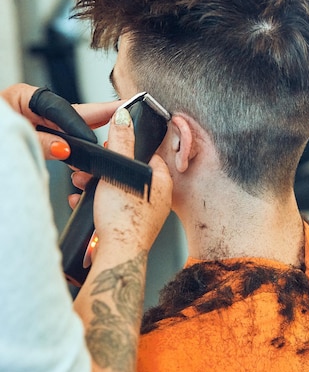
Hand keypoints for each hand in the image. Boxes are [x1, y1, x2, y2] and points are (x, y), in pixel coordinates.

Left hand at [1, 83, 119, 158]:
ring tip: (116, 131)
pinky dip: (77, 145)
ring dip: (92, 132)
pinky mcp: (38, 135)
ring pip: (71, 126)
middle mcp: (33, 107)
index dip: (79, 125)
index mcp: (24, 97)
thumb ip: (38, 142)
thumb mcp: (10, 135)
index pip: (62, 108)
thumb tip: (64, 148)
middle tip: (126, 111)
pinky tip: (90, 150)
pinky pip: (63, 138)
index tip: (92, 141)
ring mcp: (37, 120)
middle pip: (74, 112)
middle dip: (102, 113)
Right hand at [89, 108, 171, 263]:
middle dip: (107, 170)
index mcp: (162, 183)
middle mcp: (157, 200)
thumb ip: (121, 142)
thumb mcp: (120, 170)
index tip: (113, 148)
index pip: (150, 155)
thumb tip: (124, 117)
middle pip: (131, 173)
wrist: (117, 255)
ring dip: (98, 186)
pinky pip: (113, 208)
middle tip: (93, 170)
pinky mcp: (129, 228)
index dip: (129, 149)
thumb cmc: (125, 217)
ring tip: (83, 185)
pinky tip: (85, 202)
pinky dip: (98, 204)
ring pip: (119, 191)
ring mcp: (144, 216)